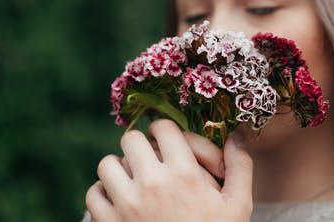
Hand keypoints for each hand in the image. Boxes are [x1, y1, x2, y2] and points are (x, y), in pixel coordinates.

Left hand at [85, 119, 252, 221]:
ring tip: (135, 180)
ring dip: (120, 168)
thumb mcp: (238, 205)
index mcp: (184, 174)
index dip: (166, 131)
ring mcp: (126, 204)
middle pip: (131, 139)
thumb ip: (240, 166)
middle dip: (142, 145)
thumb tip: (236, 135)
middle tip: (153, 159)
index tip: (169, 142)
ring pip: (108, 164)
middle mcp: (152, 184)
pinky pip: (93, 193)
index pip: (163, 127)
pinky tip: (120, 200)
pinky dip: (104, 193)